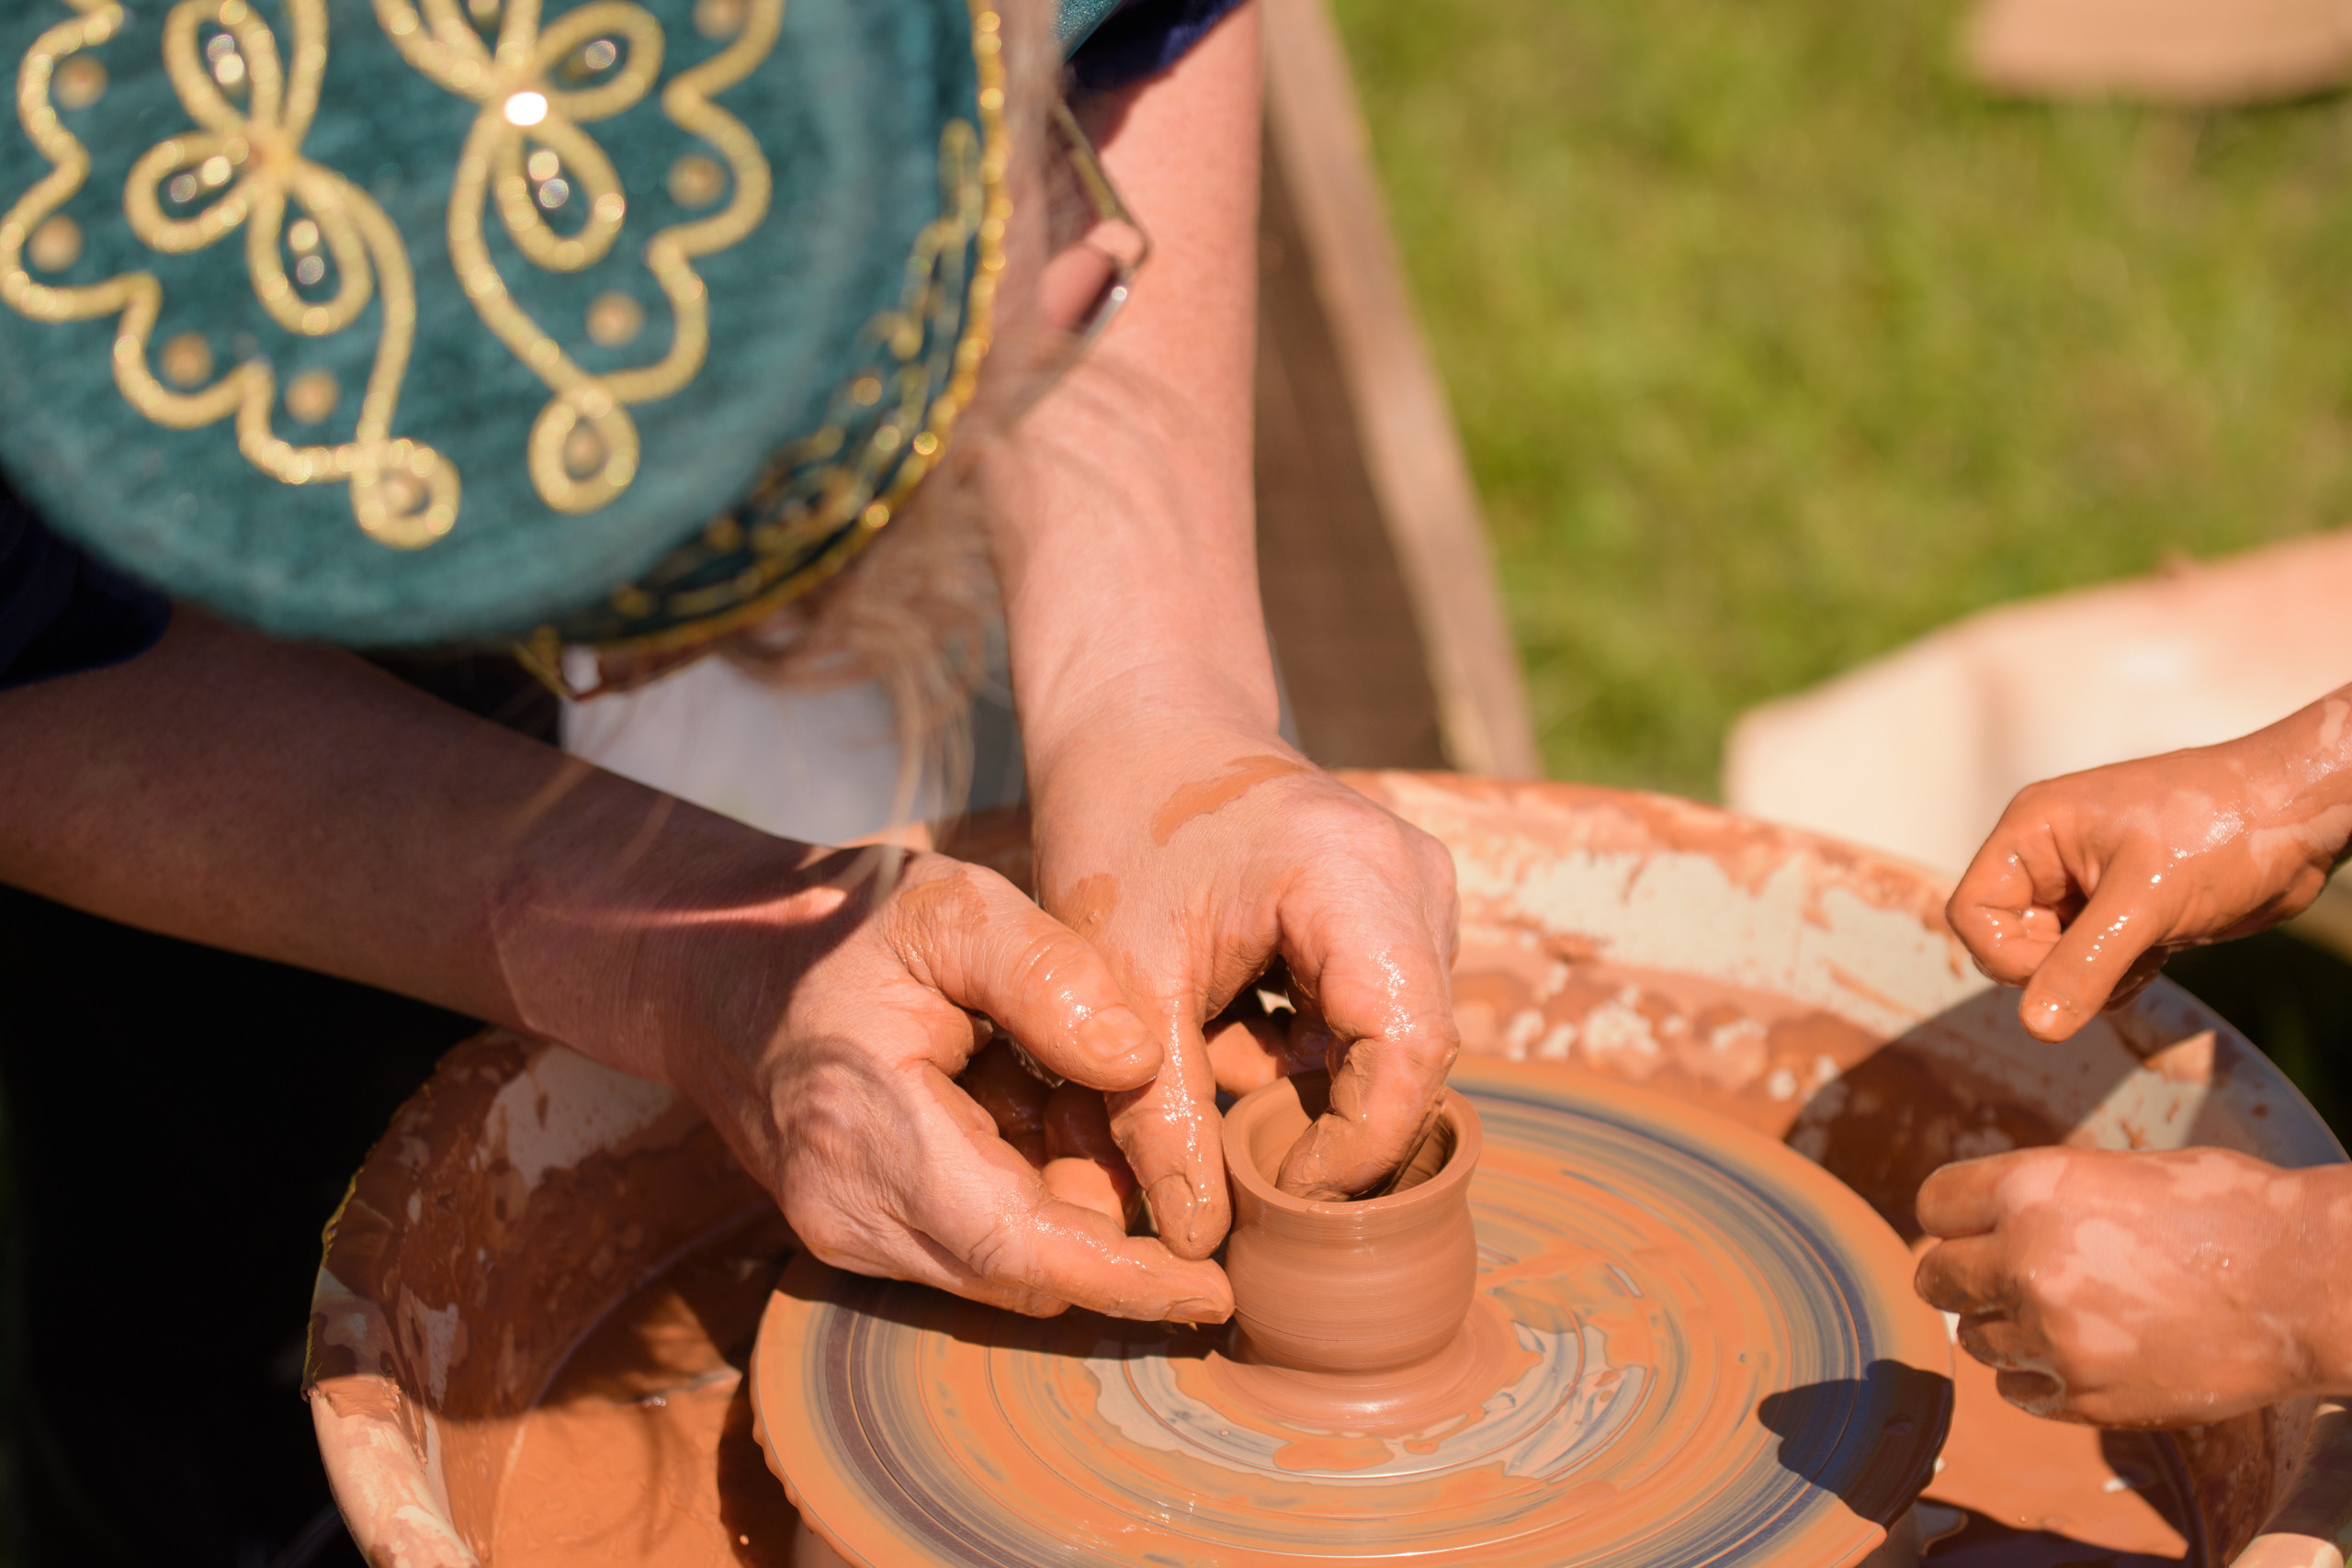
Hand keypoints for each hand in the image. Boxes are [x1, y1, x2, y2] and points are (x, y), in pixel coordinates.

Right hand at [575, 846, 1230, 1322]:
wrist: (717, 962)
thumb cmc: (839, 925)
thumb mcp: (951, 906)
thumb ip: (1048, 974)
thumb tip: (1138, 1062)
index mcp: (868, 1128)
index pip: (1018, 1247)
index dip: (1126, 1278)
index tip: (1214, 1293)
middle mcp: (847, 1209)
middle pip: (1023, 1272)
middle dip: (1114, 1231)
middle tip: (1154, 1140)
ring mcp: (842, 1230)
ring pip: (1001, 1268)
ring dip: (1070, 1207)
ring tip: (1074, 1096)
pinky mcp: (852, 1231)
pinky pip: (968, 1248)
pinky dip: (1027, 1198)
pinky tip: (1030, 1108)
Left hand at [1027, 723, 1460, 1255]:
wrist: (1139, 726)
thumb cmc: (1120, 827)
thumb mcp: (1120, 977)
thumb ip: (1158, 1114)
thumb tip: (1198, 1243)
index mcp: (1354, 877)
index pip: (1411, 1048)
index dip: (1359, 1145)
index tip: (1281, 1192)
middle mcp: (1413, 881)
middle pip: (1415, 1054)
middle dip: (1335, 1128)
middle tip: (1241, 1168)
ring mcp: (1414, 895)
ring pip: (1396, 1045)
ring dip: (1314, 1090)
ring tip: (1213, 1070)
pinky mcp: (1396, 915)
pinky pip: (1378, 1018)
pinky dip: (1309, 1054)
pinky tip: (1231, 1032)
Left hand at [1914, 1146, 2349, 1425]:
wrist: (2307, 1282)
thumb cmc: (2225, 1212)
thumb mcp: (2114, 1175)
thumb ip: (2042, 1201)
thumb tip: (1987, 1227)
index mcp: (2033, 1188)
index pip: (1934, 1205)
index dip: (1953, 1219)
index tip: (1969, 1229)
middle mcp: (2028, 1260)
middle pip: (1938, 1279)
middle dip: (1960, 1278)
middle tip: (1994, 1280)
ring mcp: (2055, 1335)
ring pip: (1977, 1340)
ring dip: (2006, 1330)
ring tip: (2064, 1316)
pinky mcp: (2087, 1396)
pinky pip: (2019, 1392)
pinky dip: (2039, 1378)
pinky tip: (2081, 1357)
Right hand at [1947, 689, 2351, 1042]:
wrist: (2303, 816)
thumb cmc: (2223, 829)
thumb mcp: (2148, 900)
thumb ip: (2085, 964)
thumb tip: (2035, 1027)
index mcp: (2034, 832)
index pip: (1973, 913)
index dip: (2008, 956)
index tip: (2065, 970)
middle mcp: (2049, 857)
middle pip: (2006, 942)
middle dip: (2057, 970)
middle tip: (2118, 961)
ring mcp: (2085, 884)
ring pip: (2049, 961)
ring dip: (2093, 978)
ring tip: (2147, 952)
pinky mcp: (2120, 910)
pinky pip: (2089, 964)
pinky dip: (2118, 976)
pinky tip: (2161, 952)